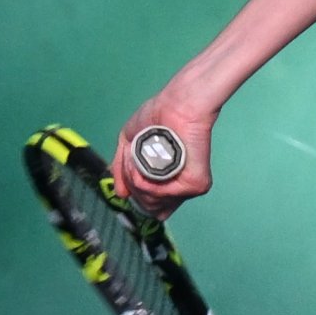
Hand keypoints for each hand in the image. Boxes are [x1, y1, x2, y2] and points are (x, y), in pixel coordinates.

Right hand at [111, 92, 219, 220]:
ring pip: (151, 201)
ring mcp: (187, 187)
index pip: (153, 209)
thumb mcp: (129, 144)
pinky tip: (149, 159)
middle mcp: (178, 189)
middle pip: (148, 207)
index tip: (130, 183)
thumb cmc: (156, 117)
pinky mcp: (195, 184)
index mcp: (168, 182)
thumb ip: (122, 171)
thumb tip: (121, 194)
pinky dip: (147, 178)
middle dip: (133, 184)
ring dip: (136, 178)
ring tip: (141, 153)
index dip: (138, 199)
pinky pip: (160, 193)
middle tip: (134, 158)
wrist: (175, 105)